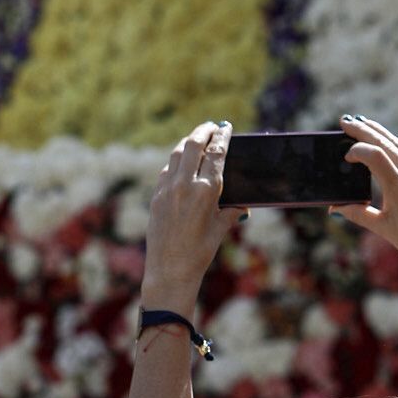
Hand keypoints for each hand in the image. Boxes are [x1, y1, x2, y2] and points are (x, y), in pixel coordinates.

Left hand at [139, 121, 234, 315]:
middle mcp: (185, 185)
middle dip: (204, 131)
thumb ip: (231, 212)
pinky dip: (176, 161)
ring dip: (188, 142)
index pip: (216, 154)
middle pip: (194, 145)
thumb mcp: (220, 230)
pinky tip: (181, 162)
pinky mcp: (156, 197)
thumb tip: (242, 206)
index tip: (225, 127)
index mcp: (206, 192)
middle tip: (212, 126)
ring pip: (177, 154)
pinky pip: (167, 170)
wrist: (169, 271)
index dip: (222, 137)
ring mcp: (167, 190)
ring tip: (197, 137)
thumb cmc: (199, 254)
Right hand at [334, 115, 397, 282]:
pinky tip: (382, 142)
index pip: (376, 157)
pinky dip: (391, 145)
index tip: (345, 157)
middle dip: (364, 130)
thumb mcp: (383, 228)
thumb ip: (358, 214)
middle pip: (386, 144)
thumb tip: (335, 207)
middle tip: (345, 121)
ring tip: (361, 123)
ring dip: (378, 133)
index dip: (358, 151)